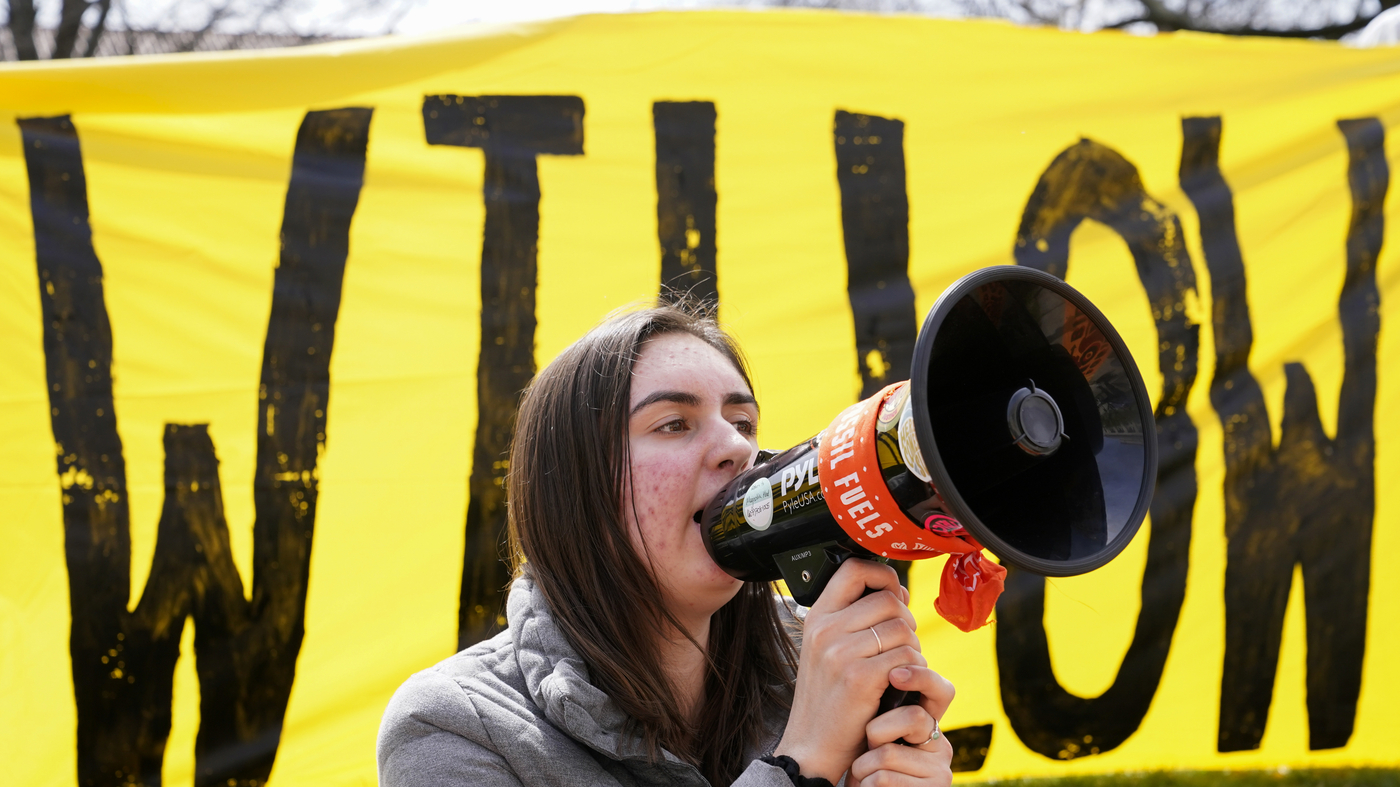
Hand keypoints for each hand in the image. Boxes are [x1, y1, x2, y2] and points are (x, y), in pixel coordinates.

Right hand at [773, 559, 922, 782]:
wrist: (812, 744)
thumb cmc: (827, 698)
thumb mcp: (828, 649)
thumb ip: (856, 618)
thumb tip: (897, 591)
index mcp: (817, 617)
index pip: (854, 568)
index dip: (883, 574)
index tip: (893, 594)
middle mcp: (826, 629)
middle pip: (888, 599)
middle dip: (906, 620)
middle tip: (901, 643)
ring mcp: (841, 653)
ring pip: (902, 628)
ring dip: (913, 647)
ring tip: (900, 666)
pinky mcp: (860, 677)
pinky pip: (907, 656)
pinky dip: (914, 669)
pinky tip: (901, 682)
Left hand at [850, 666, 955, 786]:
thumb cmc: (865, 764)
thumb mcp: (876, 731)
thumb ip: (886, 703)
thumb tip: (880, 662)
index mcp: (931, 725)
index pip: (940, 691)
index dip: (921, 677)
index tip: (893, 674)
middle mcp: (941, 747)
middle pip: (912, 717)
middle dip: (877, 731)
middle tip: (868, 745)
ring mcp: (939, 772)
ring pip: (887, 753)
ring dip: (863, 764)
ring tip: (863, 773)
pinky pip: (883, 778)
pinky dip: (864, 783)